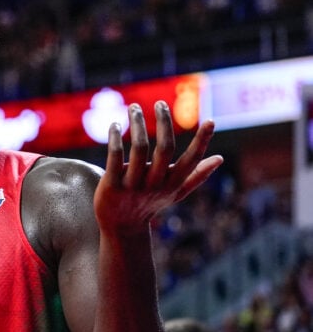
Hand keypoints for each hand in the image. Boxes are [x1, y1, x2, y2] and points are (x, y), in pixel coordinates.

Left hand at [94, 100, 223, 233]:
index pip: (191, 160)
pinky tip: (114, 125)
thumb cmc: (150, 205)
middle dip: (164, 123)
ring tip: (134, 107)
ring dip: (137, 124)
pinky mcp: (111, 186)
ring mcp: (133, 185)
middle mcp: (155, 184)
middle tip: (161, 103)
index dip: (202, 141)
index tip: (211, 120)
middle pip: (165, 148)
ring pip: (139, 148)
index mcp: (172, 183)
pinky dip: (115, 139)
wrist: (120, 228)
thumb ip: (196, 176)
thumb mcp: (175, 193)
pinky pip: (114, 157)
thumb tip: (220, 159)